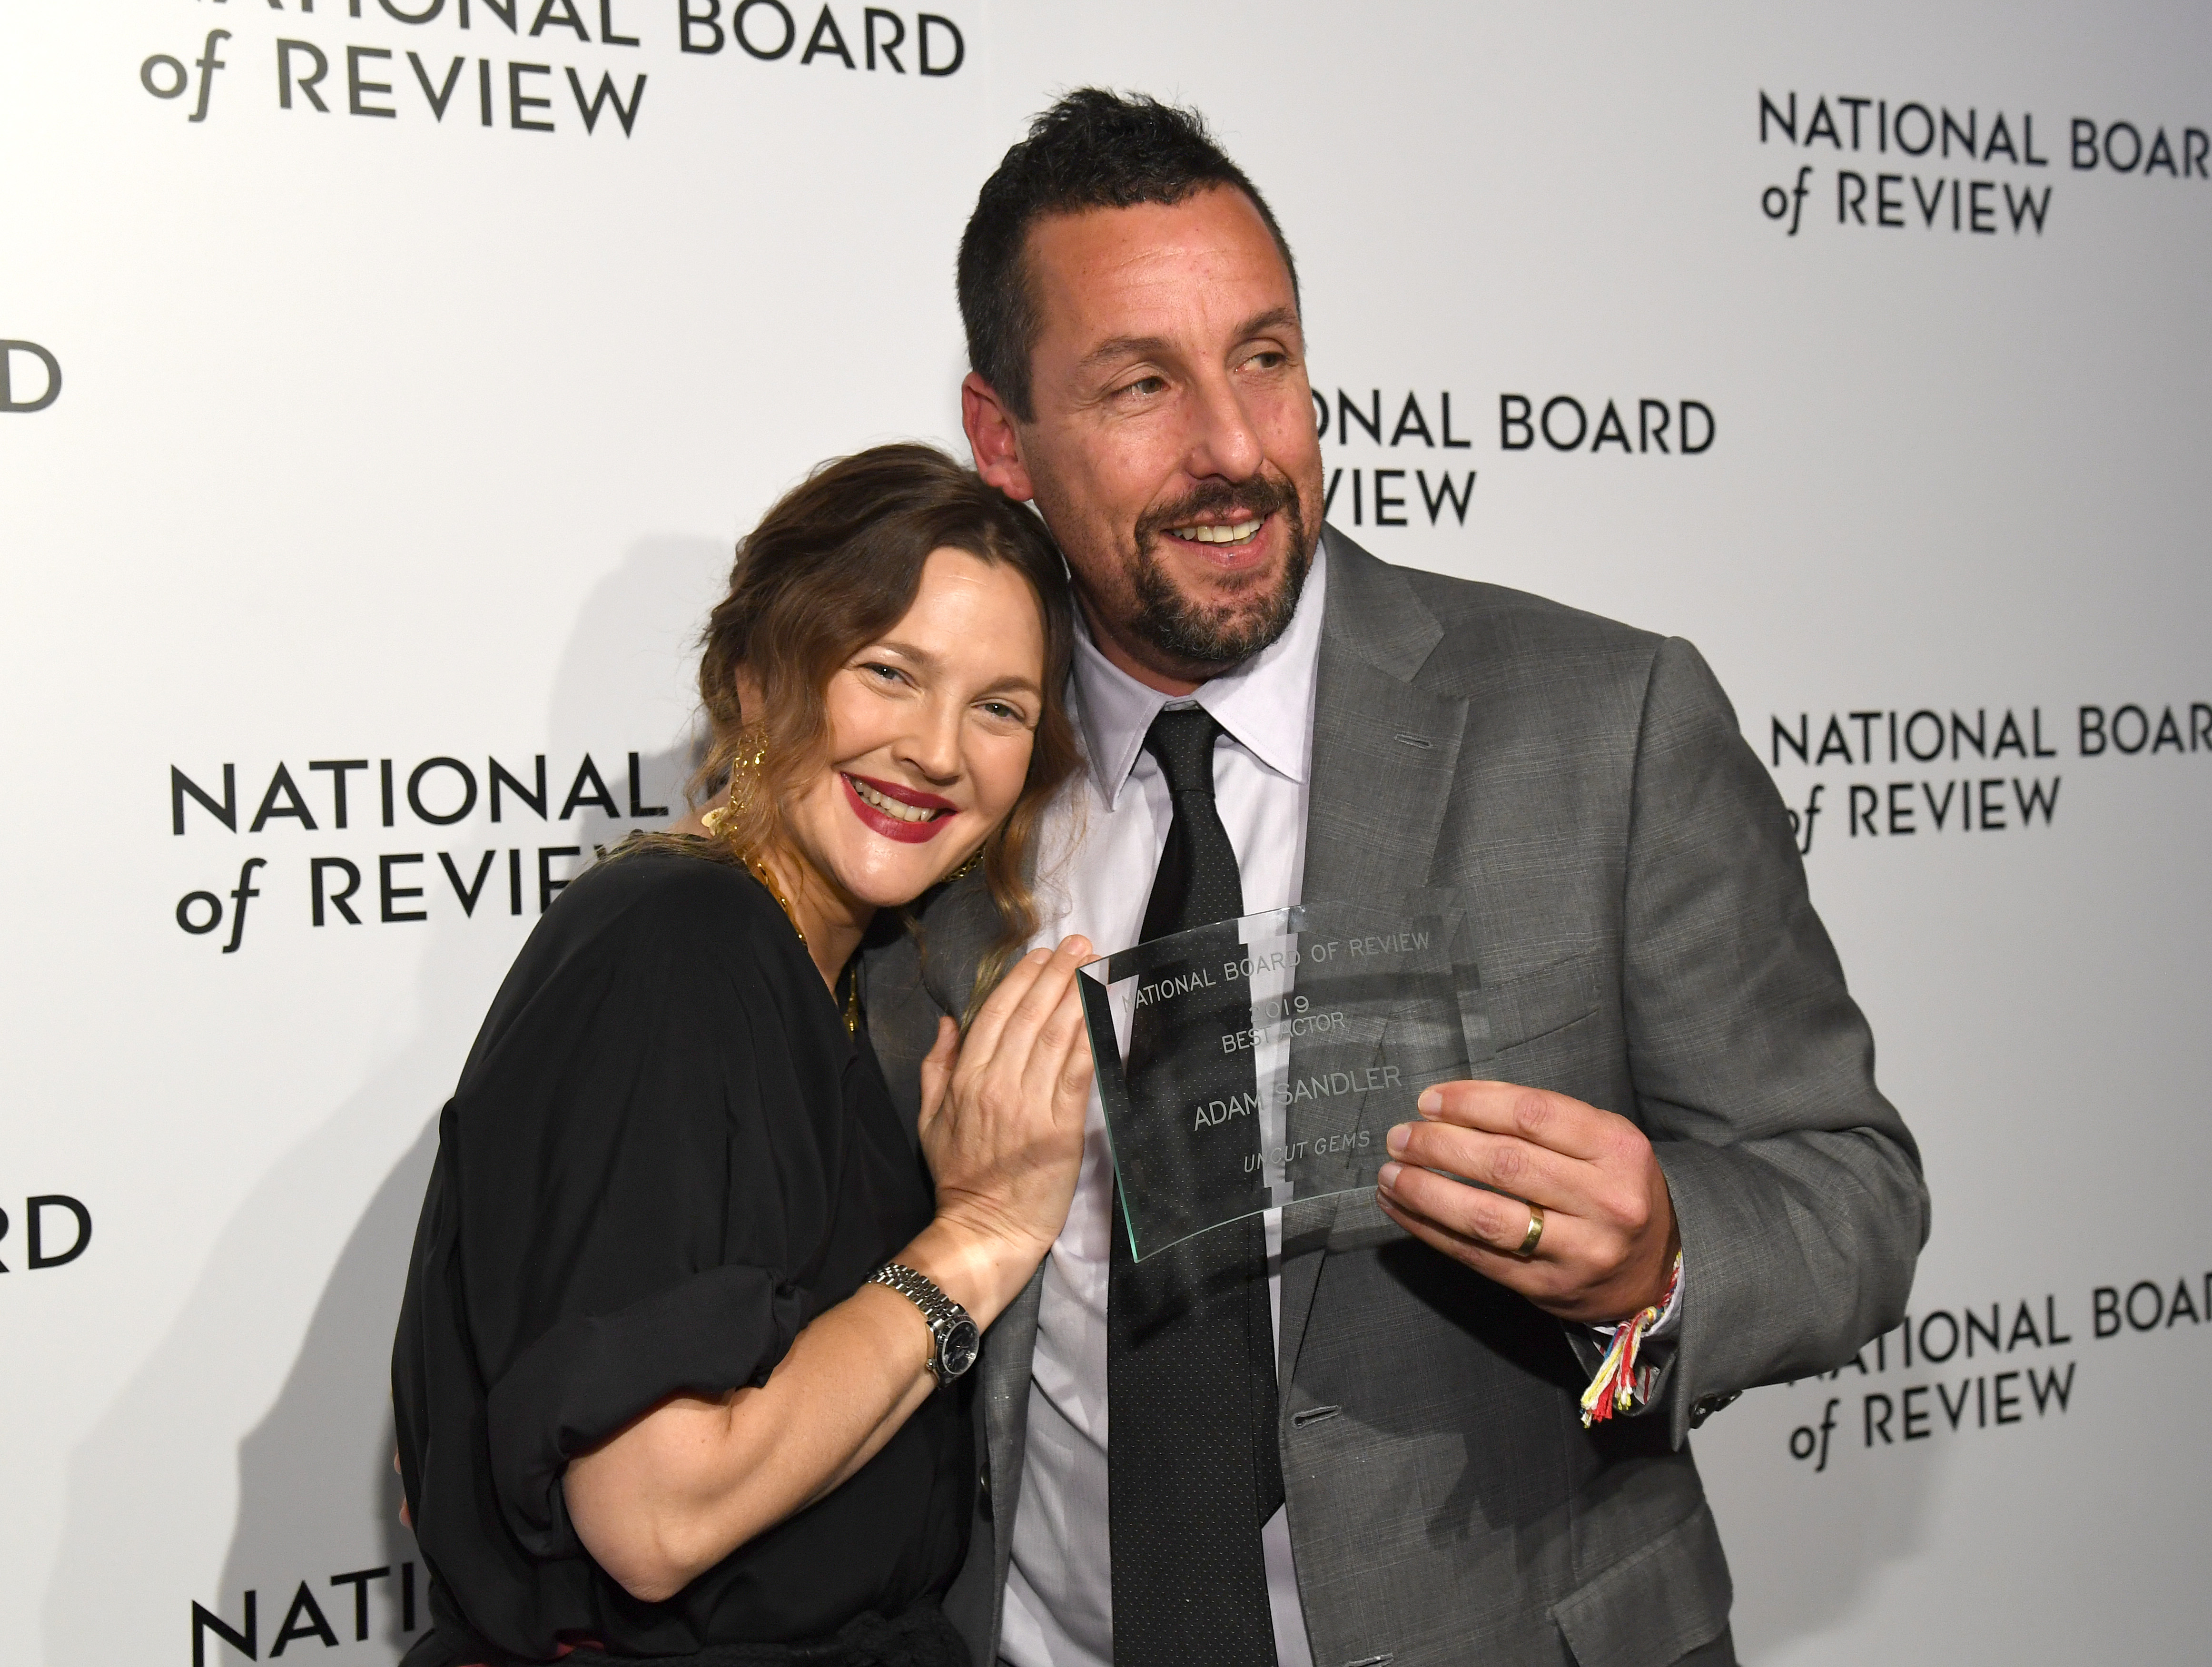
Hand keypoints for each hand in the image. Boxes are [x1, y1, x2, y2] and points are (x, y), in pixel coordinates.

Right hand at [908, 937, 1094, 1321]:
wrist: (985, 1228)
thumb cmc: (958, 1175)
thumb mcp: (929, 1118)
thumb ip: (936, 1066)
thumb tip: (949, 1021)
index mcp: (965, 1077)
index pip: (997, 1015)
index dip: (1021, 980)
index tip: (1041, 954)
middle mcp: (998, 1082)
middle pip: (1031, 1016)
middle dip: (1057, 975)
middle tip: (1080, 944)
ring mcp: (1031, 1102)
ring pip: (1057, 1036)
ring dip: (1078, 995)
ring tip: (1096, 965)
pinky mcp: (1060, 1125)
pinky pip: (1079, 1071)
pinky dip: (1093, 1037)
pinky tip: (1104, 1012)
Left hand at [1375, 1080, 1678, 1325]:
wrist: (1654, 1269)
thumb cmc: (1612, 1188)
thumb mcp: (1599, 1141)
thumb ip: (1539, 1119)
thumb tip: (1451, 1104)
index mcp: (1618, 1149)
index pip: (1532, 1114)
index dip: (1470, 1104)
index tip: (1428, 1101)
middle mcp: (1605, 1201)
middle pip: (1504, 1164)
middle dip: (1439, 1146)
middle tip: (1400, 1136)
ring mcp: (1579, 1250)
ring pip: (1486, 1217)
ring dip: (1426, 1192)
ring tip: (1391, 1174)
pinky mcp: (1549, 1288)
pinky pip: (1478, 1257)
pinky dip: (1431, 1230)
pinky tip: (1403, 1209)